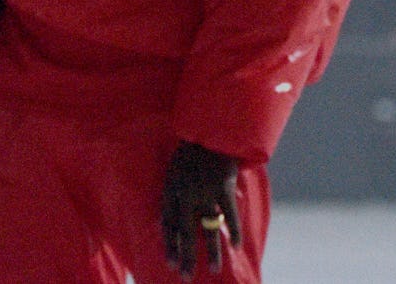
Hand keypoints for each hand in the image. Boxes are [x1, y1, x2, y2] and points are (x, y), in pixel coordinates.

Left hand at [161, 142, 241, 278]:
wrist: (208, 126)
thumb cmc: (191, 147)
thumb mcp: (173, 168)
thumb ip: (170, 193)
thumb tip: (160, 219)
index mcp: (171, 187)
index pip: (167, 222)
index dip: (169, 244)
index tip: (170, 262)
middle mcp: (185, 193)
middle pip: (184, 231)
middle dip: (185, 256)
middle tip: (185, 277)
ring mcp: (204, 191)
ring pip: (207, 228)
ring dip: (211, 251)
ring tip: (213, 269)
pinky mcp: (222, 187)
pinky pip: (228, 215)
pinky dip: (233, 231)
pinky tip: (236, 246)